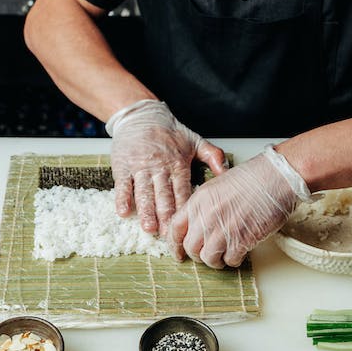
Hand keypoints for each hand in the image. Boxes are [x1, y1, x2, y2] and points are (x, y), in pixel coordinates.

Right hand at [107, 99, 227, 234]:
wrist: (141, 115)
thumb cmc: (170, 132)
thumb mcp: (195, 141)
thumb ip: (213, 156)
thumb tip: (228, 173)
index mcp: (178, 163)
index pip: (183, 190)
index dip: (185, 209)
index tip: (189, 227)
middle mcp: (159, 166)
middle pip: (164, 195)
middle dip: (166, 215)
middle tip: (169, 235)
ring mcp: (140, 166)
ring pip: (144, 191)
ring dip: (146, 210)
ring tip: (149, 227)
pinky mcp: (123, 165)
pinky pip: (122, 184)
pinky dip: (123, 198)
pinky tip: (123, 212)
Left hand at [167, 145, 311, 268]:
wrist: (275, 177)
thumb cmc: (252, 178)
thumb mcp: (217, 185)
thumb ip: (204, 205)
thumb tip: (199, 224)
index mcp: (198, 200)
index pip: (175, 228)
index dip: (175, 245)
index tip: (179, 253)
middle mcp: (207, 215)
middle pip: (190, 247)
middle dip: (198, 254)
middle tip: (208, 253)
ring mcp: (223, 229)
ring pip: (208, 258)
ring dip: (216, 260)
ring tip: (224, 255)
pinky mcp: (241, 239)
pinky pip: (230, 260)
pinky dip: (234, 260)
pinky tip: (240, 251)